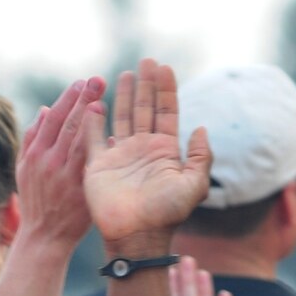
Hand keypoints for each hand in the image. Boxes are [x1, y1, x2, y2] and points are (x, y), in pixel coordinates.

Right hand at [16, 77, 107, 247]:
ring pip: (80, 142)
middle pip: (68, 125)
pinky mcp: (80, 190)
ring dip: (92, 120)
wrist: (44, 237)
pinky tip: (112, 134)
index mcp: (35, 154)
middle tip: (99, 79)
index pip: (54, 119)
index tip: (82, 82)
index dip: (68, 99)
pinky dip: (101, 149)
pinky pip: (92, 166)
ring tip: (105, 100)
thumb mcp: (25, 169)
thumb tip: (45, 109)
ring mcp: (66, 176)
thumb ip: (33, 138)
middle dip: (83, 101)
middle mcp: (50, 162)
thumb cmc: (36, 200)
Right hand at [84, 58, 211, 246]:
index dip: (166, 90)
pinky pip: (93, 138)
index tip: (165, 67)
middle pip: (145, 109)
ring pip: (122, 117)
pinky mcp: (98, 165)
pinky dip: (93, 120)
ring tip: (126, 73)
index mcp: (165, 151)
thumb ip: (201, 157)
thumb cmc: (166, 214)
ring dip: (124, 95)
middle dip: (147, 85)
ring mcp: (120, 156)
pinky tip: (95, 101)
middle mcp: (143, 149)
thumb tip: (202, 128)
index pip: (167, 112)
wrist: (136, 235)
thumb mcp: (194, 185)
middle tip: (147, 60)